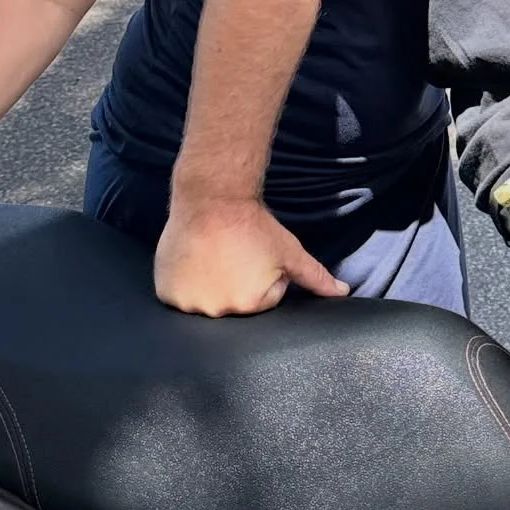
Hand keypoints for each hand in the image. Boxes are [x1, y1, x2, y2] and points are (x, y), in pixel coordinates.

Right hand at [153, 195, 348, 315]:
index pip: (263, 302)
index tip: (253, 258)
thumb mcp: (289, 251)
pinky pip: (179, 297)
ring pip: (205, 302)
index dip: (263, 278)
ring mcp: (188, 304)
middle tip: (233, 256)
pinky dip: (185, 283)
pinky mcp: (166, 294)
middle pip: (234, 306)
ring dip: (210, 285)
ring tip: (214, 257)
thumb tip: (343, 293)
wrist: (212, 198)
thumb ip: (316, 277)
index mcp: (250, 305)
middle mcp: (218, 311)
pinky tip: (194, 261)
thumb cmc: (253, 225)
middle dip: (237, 285)